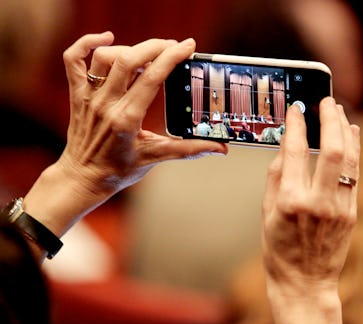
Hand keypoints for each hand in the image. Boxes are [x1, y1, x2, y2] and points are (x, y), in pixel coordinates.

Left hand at [22, 32, 227, 246]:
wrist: (82, 178)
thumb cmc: (118, 170)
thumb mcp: (156, 157)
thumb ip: (189, 150)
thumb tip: (221, 148)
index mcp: (128, 119)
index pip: (152, 78)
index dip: (172, 57)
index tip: (187, 46)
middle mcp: (106, 104)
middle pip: (129, 60)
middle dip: (155, 46)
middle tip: (173, 46)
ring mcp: (89, 97)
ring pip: (104, 56)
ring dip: (129, 48)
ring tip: (147, 55)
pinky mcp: (77, 94)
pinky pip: (73, 59)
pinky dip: (86, 42)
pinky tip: (106, 38)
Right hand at [262, 97, 359, 323]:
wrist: (305, 281)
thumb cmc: (280, 249)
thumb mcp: (266, 212)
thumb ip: (276, 177)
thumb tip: (286, 147)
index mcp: (290, 200)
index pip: (294, 150)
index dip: (296, 124)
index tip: (296, 109)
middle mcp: (317, 201)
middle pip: (332, 148)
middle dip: (330, 119)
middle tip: (326, 101)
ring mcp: (339, 207)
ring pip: (350, 159)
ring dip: (346, 130)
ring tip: (340, 111)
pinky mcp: (352, 212)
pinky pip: (356, 174)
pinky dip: (355, 151)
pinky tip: (352, 135)